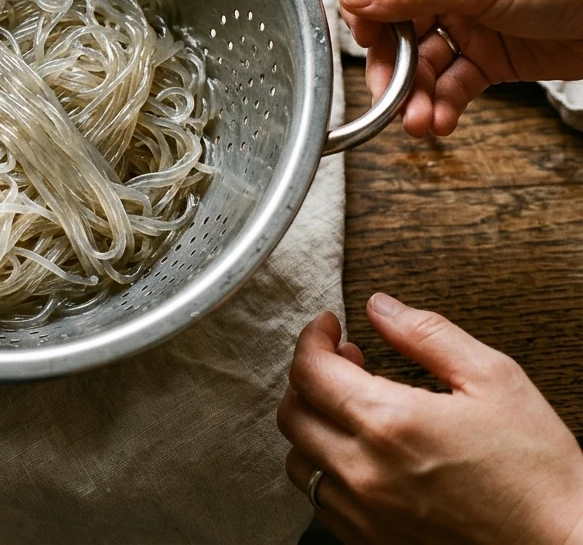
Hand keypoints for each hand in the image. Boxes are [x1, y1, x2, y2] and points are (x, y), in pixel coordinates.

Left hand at [277, 296, 582, 543]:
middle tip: (347, 361)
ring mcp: (364, 513)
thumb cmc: (536, 470)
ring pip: (299, 460)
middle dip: (309, 376)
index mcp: (390, 423)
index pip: (310, 370)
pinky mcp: (371, 543)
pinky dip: (327, 469)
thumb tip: (380, 307)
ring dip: (313, 424)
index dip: (313, 338)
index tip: (329, 328)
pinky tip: (362, 453)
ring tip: (351, 408)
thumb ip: (427, 334)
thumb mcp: (493, 379)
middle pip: (293, 412)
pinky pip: (321, 502)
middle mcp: (365, 472)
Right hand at [338, 0, 582, 136]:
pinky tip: (441, 121)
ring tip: (418, 122)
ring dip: (415, 94)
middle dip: (390, 66)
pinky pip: (451, 81)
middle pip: (393, 26)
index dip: (363, 8)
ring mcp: (467, 19)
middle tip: (389, 97)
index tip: (363, 42)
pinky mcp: (488, 55)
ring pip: (420, 61)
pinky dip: (443, 103)